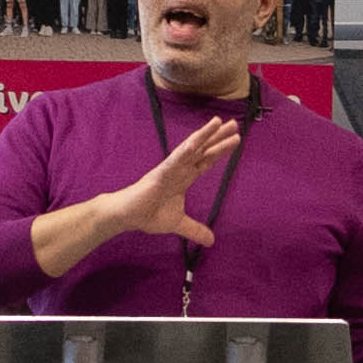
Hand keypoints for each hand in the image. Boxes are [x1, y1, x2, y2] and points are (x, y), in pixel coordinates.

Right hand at [62, 111, 245, 264]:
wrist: (127, 216)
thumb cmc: (148, 214)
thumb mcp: (179, 224)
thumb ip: (195, 230)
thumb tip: (212, 241)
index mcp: (184, 177)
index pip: (206, 160)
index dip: (220, 150)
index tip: (236, 138)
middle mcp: (179, 169)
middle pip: (202, 150)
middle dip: (218, 137)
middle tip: (234, 124)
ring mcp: (169, 169)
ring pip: (190, 150)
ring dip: (204, 136)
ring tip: (218, 122)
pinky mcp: (159, 174)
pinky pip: (173, 162)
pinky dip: (184, 152)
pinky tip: (194, 142)